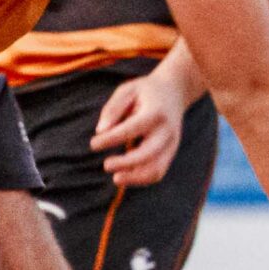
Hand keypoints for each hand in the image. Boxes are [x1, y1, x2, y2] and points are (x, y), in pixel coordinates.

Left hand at [91, 68, 191, 187]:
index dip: (110, 140)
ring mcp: (172, 144)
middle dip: (125, 163)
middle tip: (106, 165)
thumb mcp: (127, 91)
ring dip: (135, 178)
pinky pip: (158, 172)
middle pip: (148, 154)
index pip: (131, 130)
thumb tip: (100, 132)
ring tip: (116, 178)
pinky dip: (141, 178)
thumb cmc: (145, 92)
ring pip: (156, 169)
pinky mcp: (171, 153)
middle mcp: (167, 130)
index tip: (93, 143)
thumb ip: (112, 109)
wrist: (175, 92)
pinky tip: (126, 175)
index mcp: (155, 112)